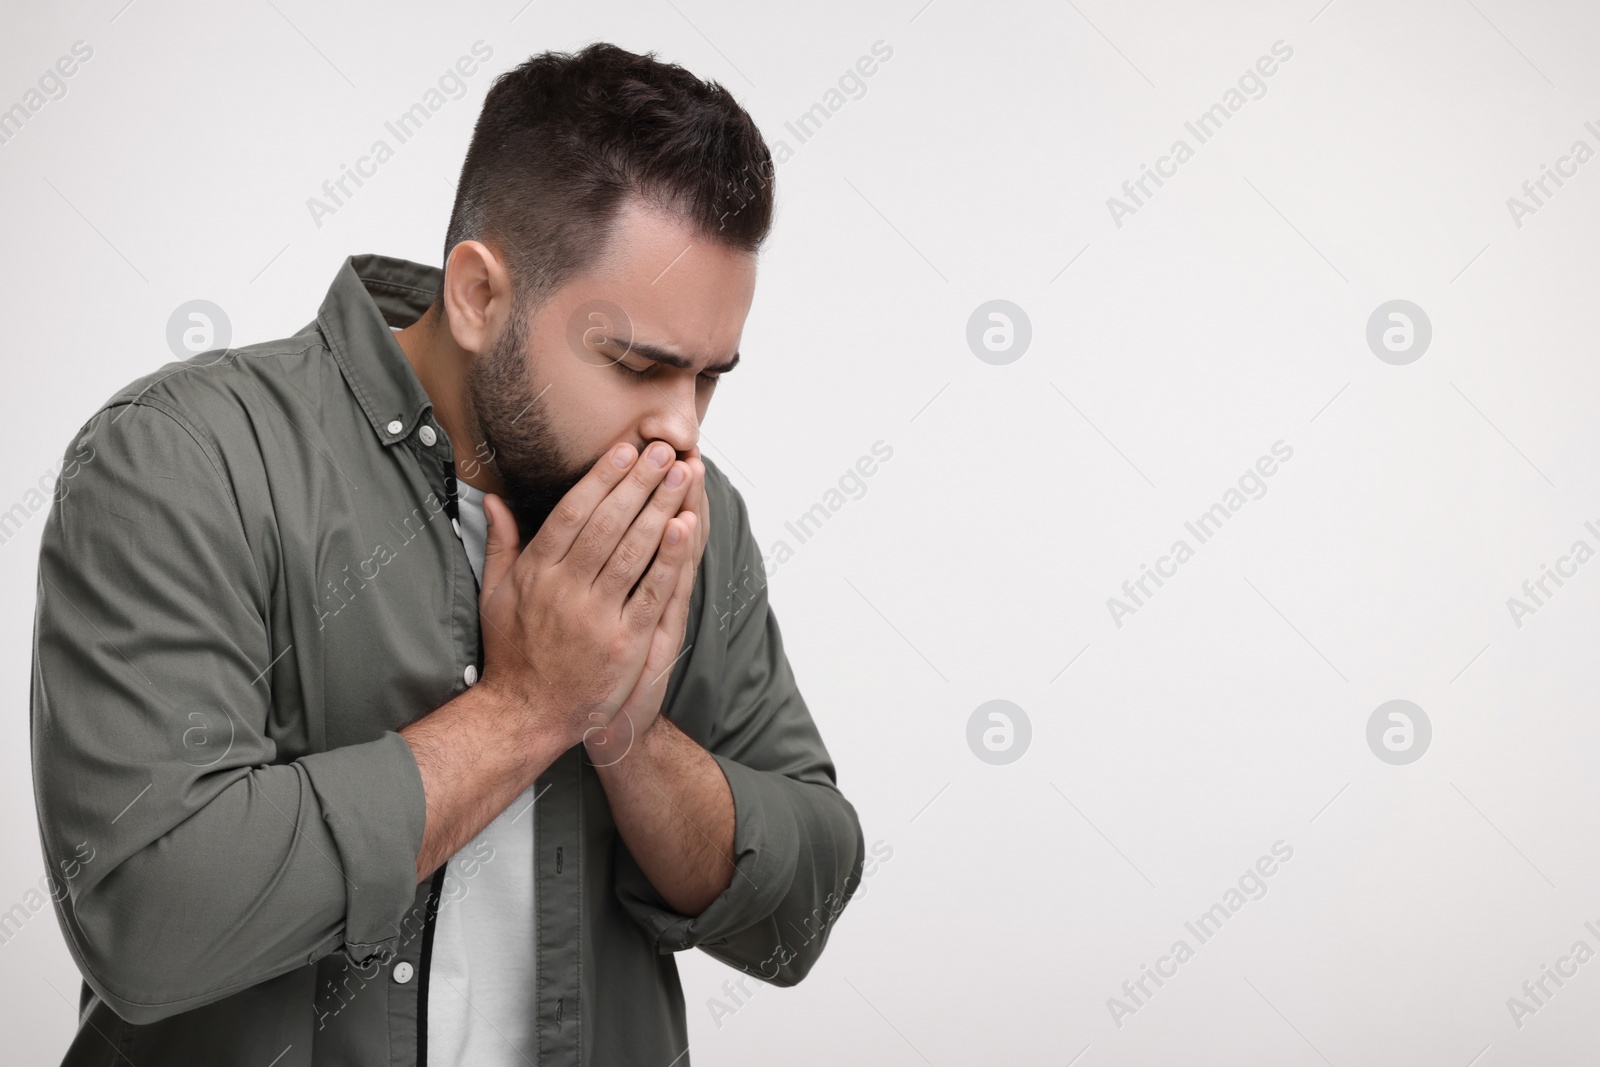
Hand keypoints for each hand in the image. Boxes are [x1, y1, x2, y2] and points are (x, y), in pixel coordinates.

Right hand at [476, 440, 696, 760]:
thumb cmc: (512, 654)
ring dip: (660, 508)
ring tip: (681, 474)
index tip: (625, 449)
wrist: (526, 715)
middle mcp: (565, 590)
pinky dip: (670, 558)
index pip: (573, 513)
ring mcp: (596, 617)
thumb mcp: (494, 595)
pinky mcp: (624, 642)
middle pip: (608, 524)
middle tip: (663, 450)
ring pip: (633, 551)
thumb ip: (501, 543)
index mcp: (536, 573)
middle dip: (639, 482)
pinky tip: (685, 526)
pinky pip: (651, 591)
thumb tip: (492, 499)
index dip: (601, 478)